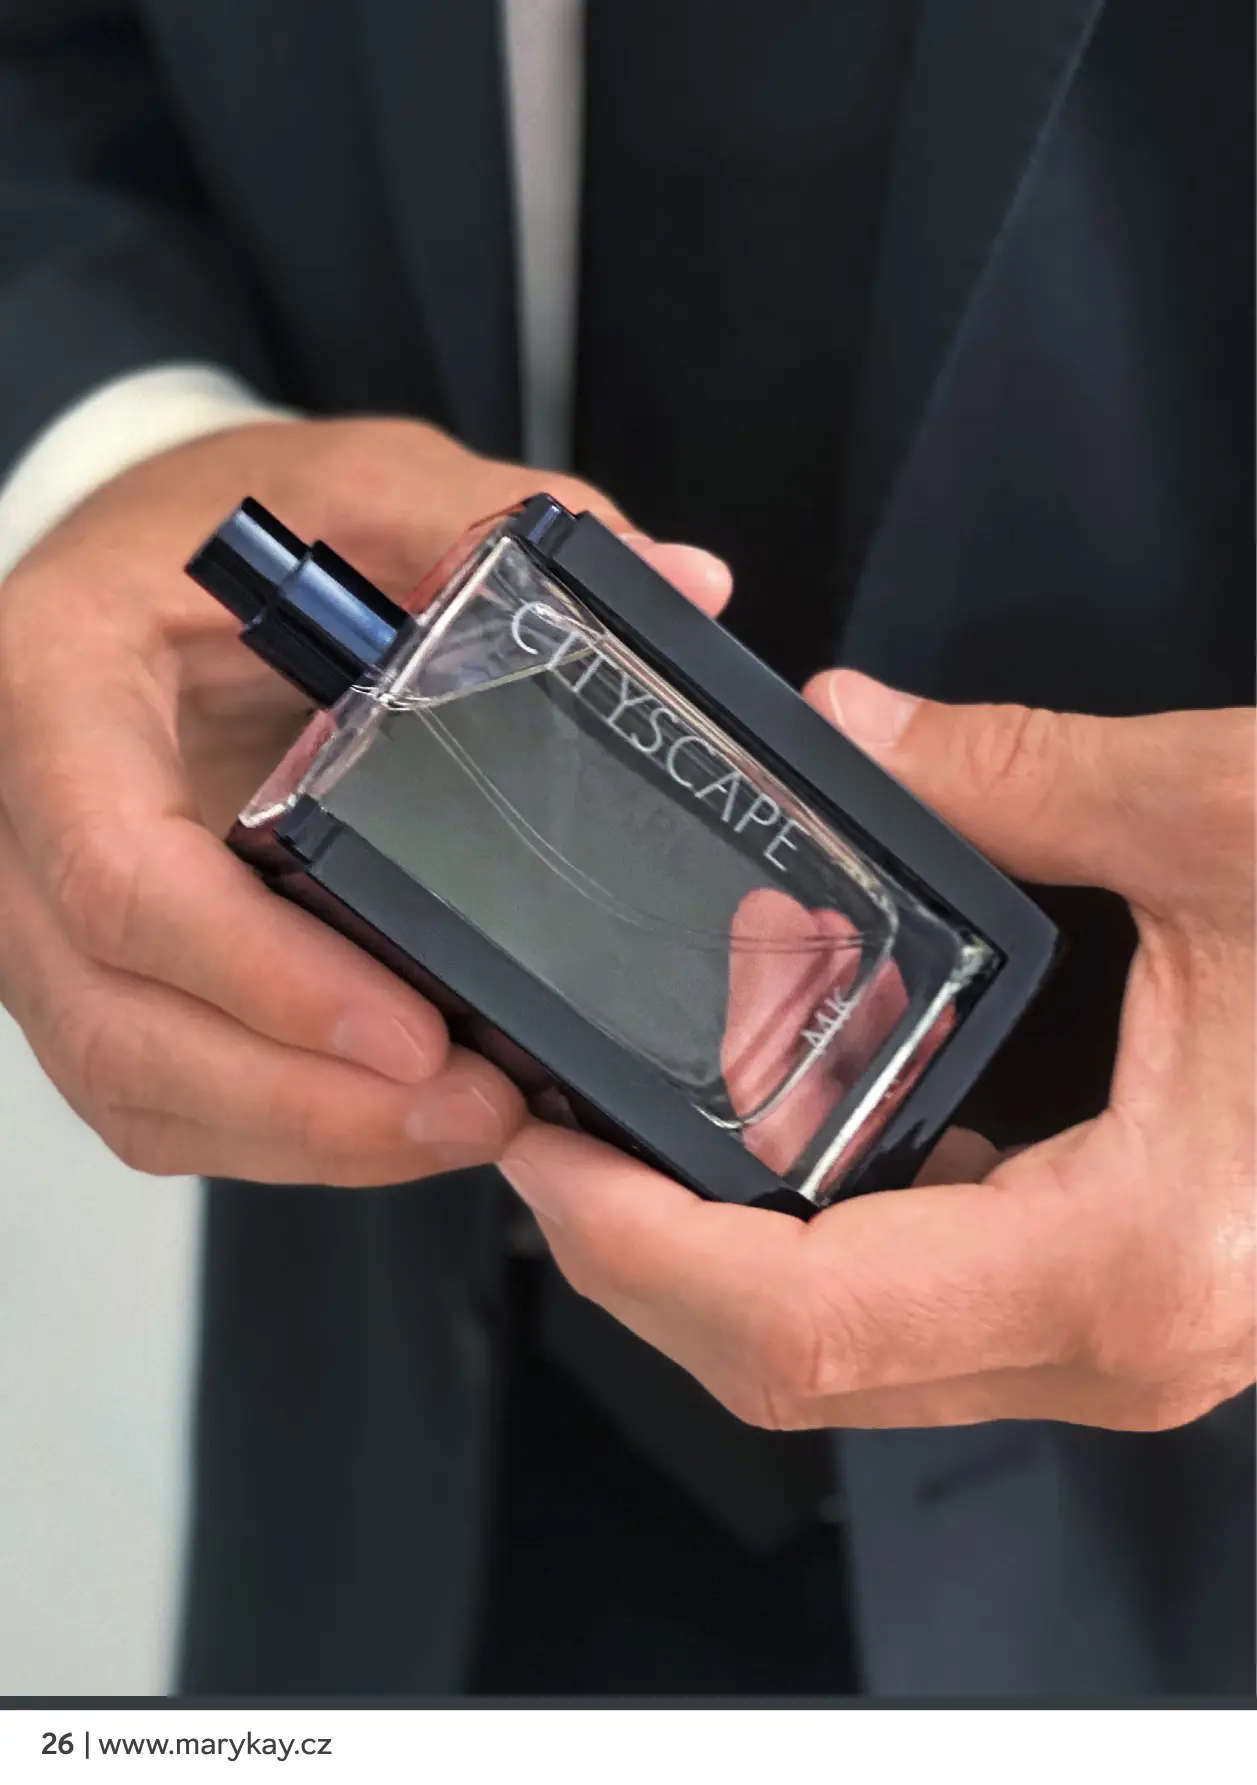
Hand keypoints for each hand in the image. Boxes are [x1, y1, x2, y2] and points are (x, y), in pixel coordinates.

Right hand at [0, 415, 729, 1184]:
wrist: (141, 568)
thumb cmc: (222, 526)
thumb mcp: (351, 483)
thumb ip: (495, 526)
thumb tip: (682, 584)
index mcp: (57, 690)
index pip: (119, 872)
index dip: (260, 976)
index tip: (411, 1033)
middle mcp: (22, 821)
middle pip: (122, 1025)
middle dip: (305, 1104)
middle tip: (476, 1113)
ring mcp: (47, 913)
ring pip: (138, 1085)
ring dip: (304, 1139)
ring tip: (468, 1128)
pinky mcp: (100, 968)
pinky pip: (161, 1093)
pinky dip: (280, 1135)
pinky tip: (399, 1123)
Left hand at [500, 677, 1254, 1430]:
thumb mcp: (1232, 817)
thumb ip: (1017, 774)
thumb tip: (860, 729)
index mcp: (1133, 1254)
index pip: (796, 1318)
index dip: (631, 1248)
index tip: (542, 1151)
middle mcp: (1128, 1339)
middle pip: (800, 1367)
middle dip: (646, 1265)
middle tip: (561, 1134)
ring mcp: (1140, 1339)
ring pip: (864, 1360)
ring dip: (727, 1266)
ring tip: (649, 1134)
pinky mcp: (1148, 1299)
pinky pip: (940, 1314)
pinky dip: (832, 1250)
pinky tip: (805, 1144)